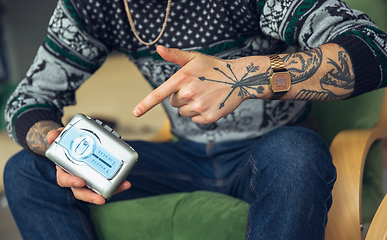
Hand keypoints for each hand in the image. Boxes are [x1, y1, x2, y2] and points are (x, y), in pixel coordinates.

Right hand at [47, 129, 131, 204]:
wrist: (77, 142)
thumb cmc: (68, 142)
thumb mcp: (61, 136)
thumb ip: (56, 135)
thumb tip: (51, 135)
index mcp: (65, 169)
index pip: (64, 180)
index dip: (71, 182)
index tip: (80, 181)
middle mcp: (76, 177)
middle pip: (81, 192)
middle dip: (91, 197)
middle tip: (101, 199)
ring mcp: (89, 179)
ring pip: (97, 190)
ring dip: (110, 191)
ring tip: (122, 186)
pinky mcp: (101, 177)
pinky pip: (108, 184)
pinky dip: (118, 184)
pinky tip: (126, 182)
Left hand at [133, 45, 269, 123]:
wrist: (239, 79)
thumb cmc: (214, 67)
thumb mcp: (195, 58)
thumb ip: (175, 55)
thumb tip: (158, 48)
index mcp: (181, 79)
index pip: (159, 94)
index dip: (145, 104)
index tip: (135, 113)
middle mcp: (188, 94)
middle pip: (173, 103)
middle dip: (181, 97)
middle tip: (197, 87)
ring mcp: (198, 106)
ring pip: (183, 112)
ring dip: (190, 106)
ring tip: (204, 95)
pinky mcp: (207, 117)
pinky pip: (194, 119)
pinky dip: (199, 113)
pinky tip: (209, 103)